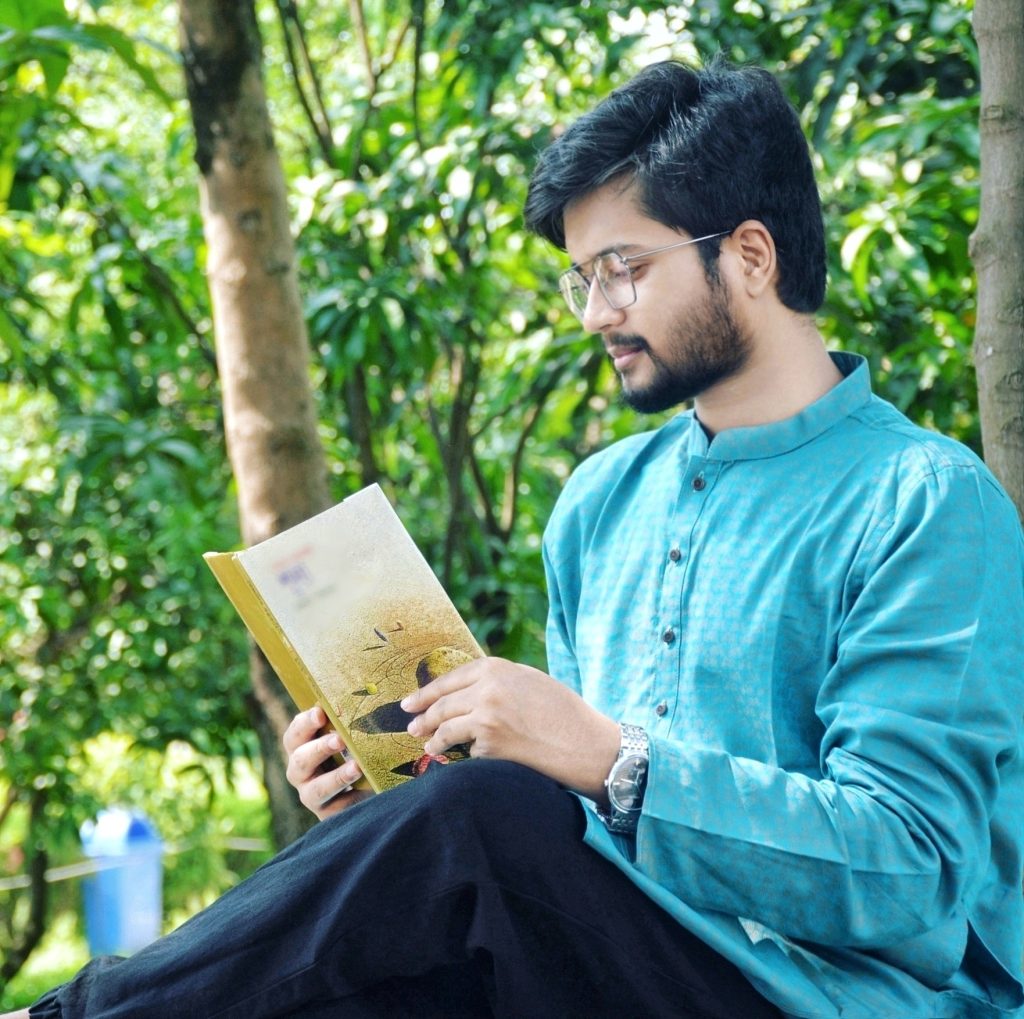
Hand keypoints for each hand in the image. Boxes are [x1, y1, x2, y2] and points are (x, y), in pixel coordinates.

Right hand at [283, 706, 371, 819]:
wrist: (369, 785)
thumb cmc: (356, 749)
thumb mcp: (350, 733)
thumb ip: (349, 719)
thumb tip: (367, 691)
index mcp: (301, 748)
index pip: (293, 735)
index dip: (304, 724)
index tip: (320, 712)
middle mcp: (300, 773)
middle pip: (300, 761)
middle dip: (319, 749)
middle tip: (340, 739)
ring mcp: (312, 796)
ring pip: (315, 789)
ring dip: (336, 777)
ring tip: (357, 767)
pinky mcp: (328, 815)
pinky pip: (337, 810)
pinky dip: (351, 799)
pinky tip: (366, 789)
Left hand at [401, 657, 619, 800]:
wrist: (584, 742)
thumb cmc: (562, 711)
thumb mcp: (528, 680)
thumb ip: (497, 680)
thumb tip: (464, 691)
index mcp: (496, 668)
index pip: (449, 678)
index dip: (427, 692)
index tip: (411, 701)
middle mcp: (486, 689)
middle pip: (442, 704)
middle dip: (422, 717)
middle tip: (410, 725)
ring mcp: (485, 718)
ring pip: (445, 729)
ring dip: (433, 739)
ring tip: (427, 745)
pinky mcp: (489, 746)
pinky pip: (467, 750)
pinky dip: (464, 754)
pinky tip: (462, 758)